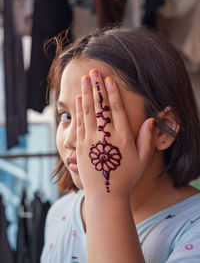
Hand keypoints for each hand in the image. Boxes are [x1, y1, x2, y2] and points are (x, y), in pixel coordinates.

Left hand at [76, 69, 154, 196]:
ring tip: (85, 79)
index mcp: (122, 137)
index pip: (116, 109)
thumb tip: (151, 119)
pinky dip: (78, 110)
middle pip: (101, 106)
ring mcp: (91, 140)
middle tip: (93, 72)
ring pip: (88, 112)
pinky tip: (78, 99)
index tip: (109, 79)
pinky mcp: (81, 146)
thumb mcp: (142, 159)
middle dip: (96, 87)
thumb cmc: (126, 176)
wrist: (105, 194)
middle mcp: (106, 136)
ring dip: (86, 94)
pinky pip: (80, 124)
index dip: (112, 93)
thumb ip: (146, 138)